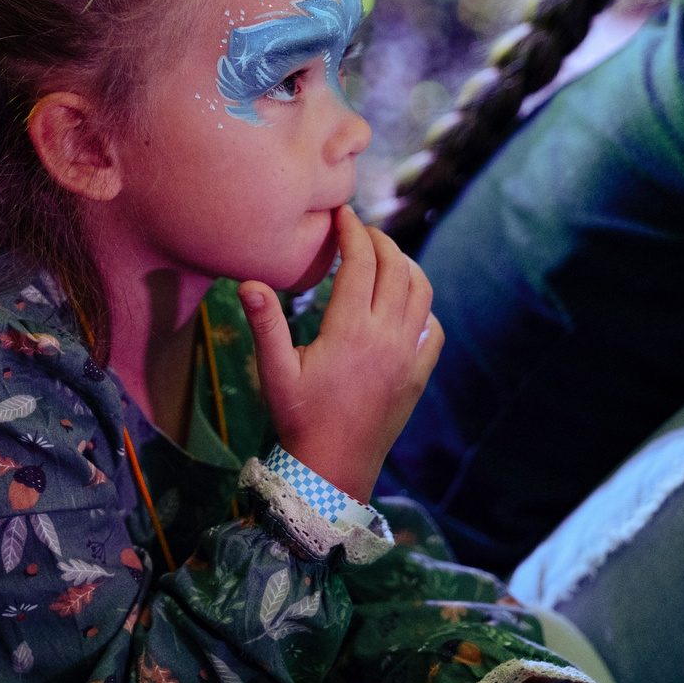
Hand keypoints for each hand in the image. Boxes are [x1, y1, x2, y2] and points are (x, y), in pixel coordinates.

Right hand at [238, 206, 441, 502]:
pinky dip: (424, 306)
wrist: (333, 468)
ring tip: (386, 257)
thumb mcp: (274, 372)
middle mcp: (387, 337)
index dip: (353, 231)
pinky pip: (434, 328)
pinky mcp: (418, 375)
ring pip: (422, 292)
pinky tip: (406, 304)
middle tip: (362, 230)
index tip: (343, 214)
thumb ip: (265, 324)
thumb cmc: (298, 418)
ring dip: (407, 266)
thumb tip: (249, 281)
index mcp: (351, 329)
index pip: (361, 261)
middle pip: (397, 268)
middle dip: (381, 241)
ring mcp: (409, 355)